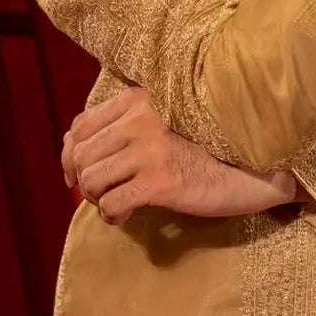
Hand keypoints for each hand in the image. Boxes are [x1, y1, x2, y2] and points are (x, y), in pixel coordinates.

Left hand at [61, 87, 299, 225]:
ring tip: (117, 204)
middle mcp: (141, 118)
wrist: (246, 171)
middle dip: (86, 182)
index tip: (77, 176)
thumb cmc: (200, 151)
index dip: (71, 155)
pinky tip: (127, 216)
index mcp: (139, 99)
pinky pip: (112, 204)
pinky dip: (113, 216)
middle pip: (82, 155)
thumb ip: (118, 129)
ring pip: (92, 180)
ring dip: (98, 200)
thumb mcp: (159, 127)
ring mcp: (150, 149)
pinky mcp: (159, 181)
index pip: (81, 126)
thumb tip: (69, 150)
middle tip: (105, 195)